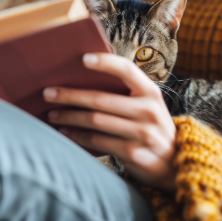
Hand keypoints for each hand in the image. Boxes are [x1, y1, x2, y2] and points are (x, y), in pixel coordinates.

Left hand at [43, 53, 176, 191]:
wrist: (173, 163)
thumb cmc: (151, 128)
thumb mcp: (148, 107)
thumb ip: (127, 94)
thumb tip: (83, 82)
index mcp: (151, 93)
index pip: (127, 70)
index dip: (105, 62)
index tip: (82, 58)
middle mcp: (148, 110)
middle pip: (101, 99)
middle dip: (70, 95)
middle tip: (48, 93)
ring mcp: (142, 133)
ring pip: (96, 121)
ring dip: (70, 117)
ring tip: (53, 114)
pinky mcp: (133, 153)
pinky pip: (98, 141)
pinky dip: (78, 137)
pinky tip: (65, 133)